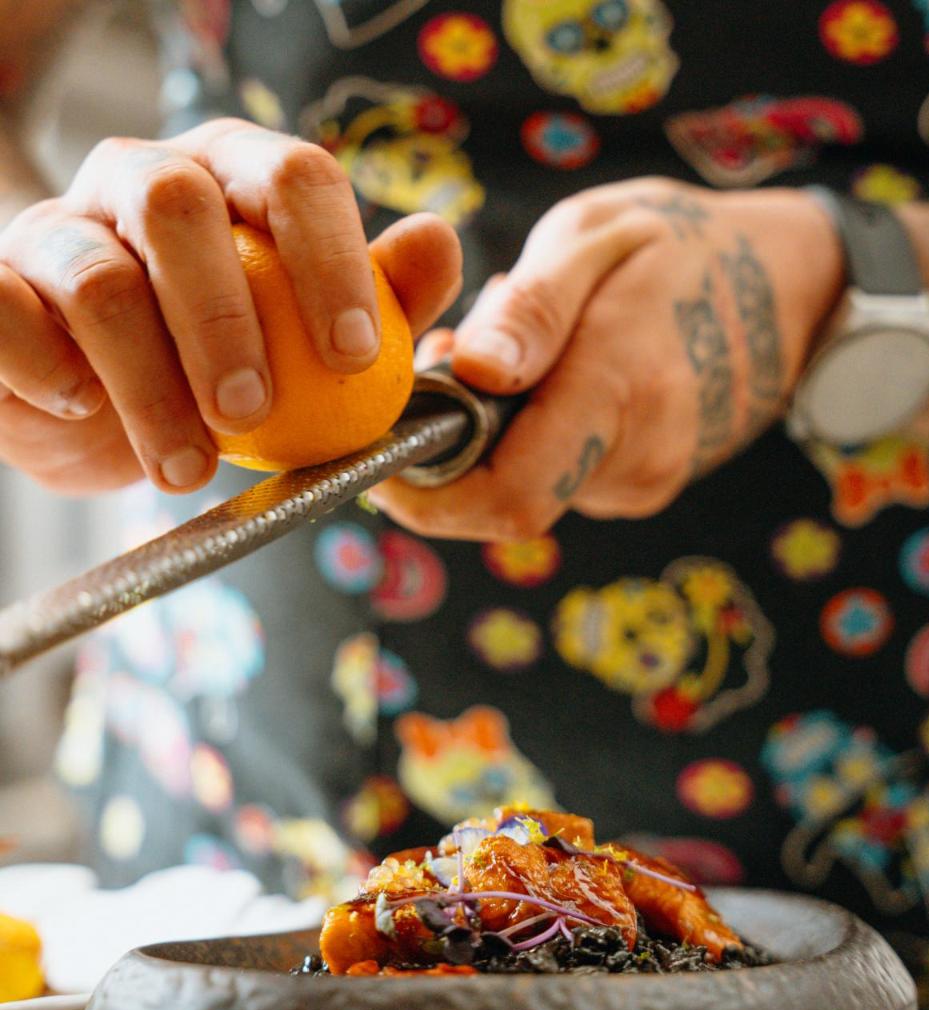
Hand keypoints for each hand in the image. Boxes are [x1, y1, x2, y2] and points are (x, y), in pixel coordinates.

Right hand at [0, 118, 460, 493]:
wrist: (97, 403)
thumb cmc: (219, 368)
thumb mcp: (312, 338)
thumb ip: (380, 295)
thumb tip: (439, 242)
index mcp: (235, 177)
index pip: (293, 178)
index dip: (332, 261)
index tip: (357, 356)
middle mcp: (143, 179)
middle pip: (183, 209)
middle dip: (226, 318)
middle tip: (254, 412)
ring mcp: (59, 226)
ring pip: (99, 280)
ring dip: (150, 387)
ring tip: (186, 466)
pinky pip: (3, 311)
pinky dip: (46, 369)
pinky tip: (83, 413)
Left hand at [372, 179, 842, 540]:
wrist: (783, 287)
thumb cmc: (679, 246)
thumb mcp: (597, 237)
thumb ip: (534, 308)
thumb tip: (471, 372)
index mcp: (623, 390)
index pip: (508, 497)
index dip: (427, 498)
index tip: (379, 453)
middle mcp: (637, 459)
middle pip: (503, 498)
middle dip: (455, 445)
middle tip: (454, 359)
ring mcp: (642, 483)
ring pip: (525, 486)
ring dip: (492, 434)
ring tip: (519, 354)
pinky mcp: (638, 487)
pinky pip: (555, 478)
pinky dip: (528, 437)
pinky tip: (550, 379)